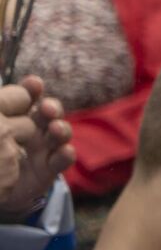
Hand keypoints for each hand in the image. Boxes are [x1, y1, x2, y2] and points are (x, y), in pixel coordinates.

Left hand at [0, 75, 72, 222]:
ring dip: (62, 128)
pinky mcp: (50, 169)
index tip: (34, 84)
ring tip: (56, 128)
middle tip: (46, 108)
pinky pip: (63, 159)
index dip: (32, 90)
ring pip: (60, 133)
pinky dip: (66, 154)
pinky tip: (63, 151)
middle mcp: (35, 129)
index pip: (28, 98)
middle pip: (50, 112)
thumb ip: (1, 108)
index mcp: (18, 117)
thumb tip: (12, 81)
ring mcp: (45, 148)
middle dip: (51, 107)